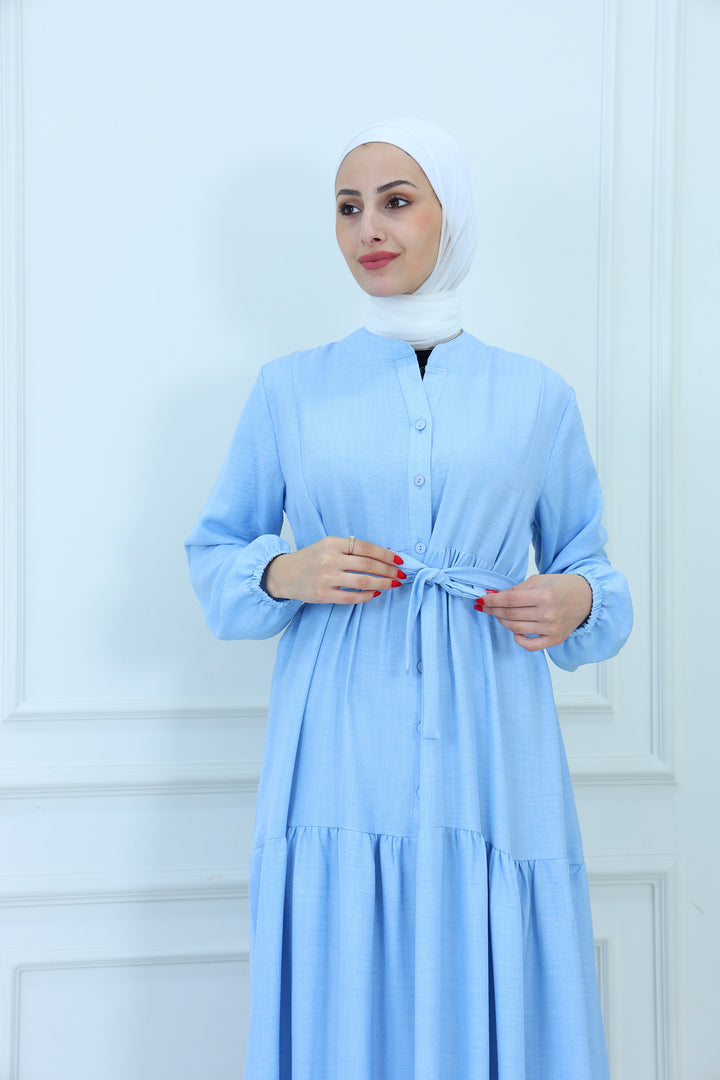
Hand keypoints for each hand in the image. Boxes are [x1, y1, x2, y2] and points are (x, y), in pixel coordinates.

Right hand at [263, 537, 404, 603]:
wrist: (283, 574)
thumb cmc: (310, 559)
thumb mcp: (328, 546)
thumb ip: (351, 549)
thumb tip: (383, 553)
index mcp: (332, 543)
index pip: (366, 547)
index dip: (385, 554)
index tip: (399, 559)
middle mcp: (329, 559)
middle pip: (368, 564)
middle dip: (389, 570)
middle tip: (401, 574)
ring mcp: (326, 578)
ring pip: (363, 581)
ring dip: (383, 583)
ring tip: (393, 584)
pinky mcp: (323, 594)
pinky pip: (351, 597)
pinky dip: (367, 596)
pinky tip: (376, 593)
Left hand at [475, 573, 591, 651]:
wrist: (587, 597)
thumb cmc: (562, 586)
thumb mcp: (539, 580)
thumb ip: (516, 589)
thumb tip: (493, 595)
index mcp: (544, 595)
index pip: (510, 600)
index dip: (492, 600)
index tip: (481, 599)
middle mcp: (548, 614)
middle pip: (511, 615)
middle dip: (493, 610)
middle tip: (485, 606)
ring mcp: (552, 629)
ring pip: (516, 629)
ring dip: (502, 621)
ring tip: (497, 614)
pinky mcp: (555, 639)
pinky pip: (531, 645)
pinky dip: (518, 639)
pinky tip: (514, 631)